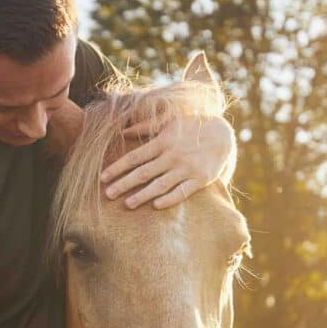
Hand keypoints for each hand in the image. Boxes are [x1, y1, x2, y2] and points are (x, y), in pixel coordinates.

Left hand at [100, 114, 235, 209]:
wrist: (223, 134)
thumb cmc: (191, 128)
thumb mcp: (169, 122)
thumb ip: (145, 127)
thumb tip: (123, 132)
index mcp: (162, 141)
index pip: (134, 157)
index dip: (117, 168)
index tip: (102, 177)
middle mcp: (172, 156)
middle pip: (143, 172)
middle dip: (124, 184)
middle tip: (108, 195)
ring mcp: (186, 169)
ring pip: (160, 184)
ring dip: (142, 195)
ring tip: (127, 204)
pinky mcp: (200, 179)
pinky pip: (182, 192)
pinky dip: (169, 199)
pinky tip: (156, 205)